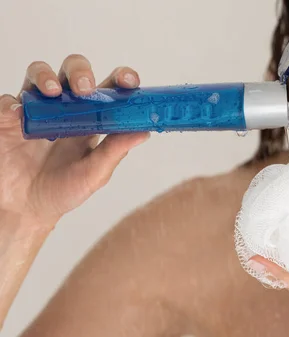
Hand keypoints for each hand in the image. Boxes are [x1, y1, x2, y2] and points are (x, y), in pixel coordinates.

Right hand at [0, 54, 149, 225]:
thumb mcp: (94, 174)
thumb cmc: (64, 191)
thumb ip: (115, 151)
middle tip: (85, 88)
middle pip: (74, 72)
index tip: (129, 81)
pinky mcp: (8, 118)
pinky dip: (15, 102)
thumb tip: (144, 131)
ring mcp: (36, 110)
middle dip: (81, 71)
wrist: (25, 209)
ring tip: (53, 92)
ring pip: (40, 74)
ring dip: (47, 76)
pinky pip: (10, 100)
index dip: (120, 78)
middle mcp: (64, 108)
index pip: (108, 89)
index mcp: (91, 119)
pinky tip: (20, 114)